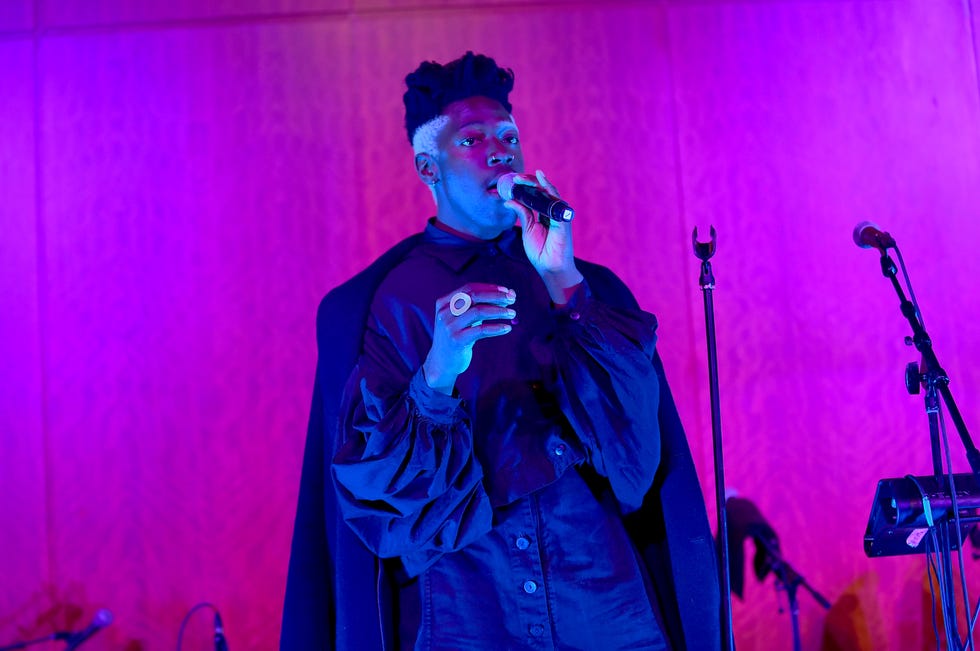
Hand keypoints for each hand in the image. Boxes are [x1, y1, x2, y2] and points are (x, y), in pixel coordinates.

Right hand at [422, 283, 516, 393]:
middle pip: (474, 296)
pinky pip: (481, 330)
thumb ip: (483, 305)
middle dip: (496, 296)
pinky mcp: (457, 340)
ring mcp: (450, 326)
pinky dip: (496, 328)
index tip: (507, 291)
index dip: (490, 288)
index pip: (469, 288)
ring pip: (479, 311)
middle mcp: (445, 312)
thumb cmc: (458, 336)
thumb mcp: (465, 318)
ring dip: (499, 310)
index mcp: (444, 303)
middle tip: (512, 299)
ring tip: (512, 313)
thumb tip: (510, 293)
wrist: (442, 362)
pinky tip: (507, 328)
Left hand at [506, 170, 582, 303]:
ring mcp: (559, 214)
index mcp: (545, 214)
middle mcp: (553, 211)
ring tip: (521, 178)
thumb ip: (522, 213)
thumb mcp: (528, 229)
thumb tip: (509, 200)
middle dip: (529, 182)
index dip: (526, 187)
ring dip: (535, 183)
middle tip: (515, 178)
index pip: (536, 195)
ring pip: (548, 192)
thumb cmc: (541, 251)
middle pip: (542, 191)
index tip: (513, 182)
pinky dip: (548, 189)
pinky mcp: (563, 217)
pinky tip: (541, 181)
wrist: (550, 267)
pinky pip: (556, 200)